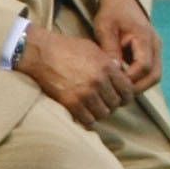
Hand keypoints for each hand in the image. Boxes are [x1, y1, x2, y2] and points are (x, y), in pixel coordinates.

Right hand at [18, 25, 134, 127]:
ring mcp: (86, 94)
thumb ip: (108, 62)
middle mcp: (99, 82)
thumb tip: (120, 72)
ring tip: (93, 107)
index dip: (125, 95)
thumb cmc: (66, 48)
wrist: (41, 53)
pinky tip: (84, 114)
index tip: (120, 96)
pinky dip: (88, 120)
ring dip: (100, 112)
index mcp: (107, 67)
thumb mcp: (93, 49)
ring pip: (104, 114)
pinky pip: (88, 121)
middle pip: (116, 104)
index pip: (128, 90)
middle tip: (104, 101)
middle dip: (112, 104)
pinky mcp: (72, 104)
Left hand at [94, 0, 161, 92]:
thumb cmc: (112, 13)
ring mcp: (156, 50)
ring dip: (139, 86)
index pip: (144, 66)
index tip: (113, 85)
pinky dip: (139, 80)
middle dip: (137, 88)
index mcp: (144, 37)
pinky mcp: (152, 54)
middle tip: (118, 94)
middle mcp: (155, 45)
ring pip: (155, 76)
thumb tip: (114, 72)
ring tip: (119, 90)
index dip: (130, 79)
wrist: (122, 2)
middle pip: (154, 75)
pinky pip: (150, 72)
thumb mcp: (105, 28)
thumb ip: (110, 49)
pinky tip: (122, 82)